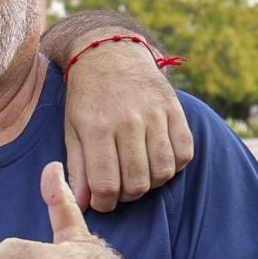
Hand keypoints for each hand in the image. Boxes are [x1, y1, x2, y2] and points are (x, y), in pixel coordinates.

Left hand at [62, 42, 193, 212]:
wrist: (110, 54)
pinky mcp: (175, 109)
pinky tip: (157, 159)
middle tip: (119, 188)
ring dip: (151, 183)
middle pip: (137, 183)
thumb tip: (82, 204)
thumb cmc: (87, 98)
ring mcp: (155, 115)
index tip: (102, 201)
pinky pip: (185, 153)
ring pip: (163, 172)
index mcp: (97, 128)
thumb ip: (78, 168)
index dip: (104, 203)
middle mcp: (129, 122)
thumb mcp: (73, 130)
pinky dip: (174, 165)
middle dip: (127, 196)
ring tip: (137, 174)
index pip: (106, 185)